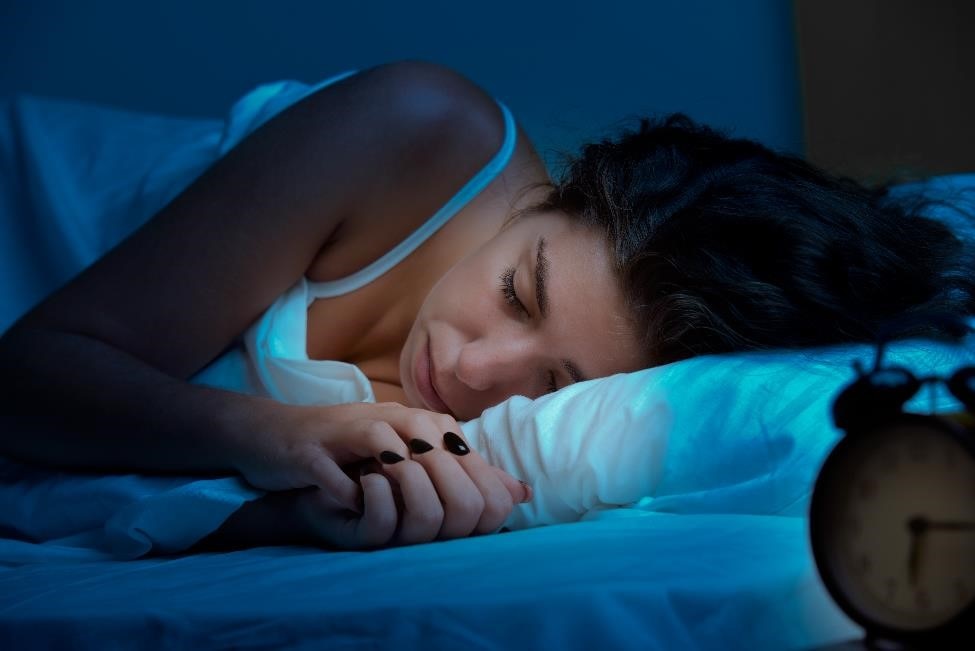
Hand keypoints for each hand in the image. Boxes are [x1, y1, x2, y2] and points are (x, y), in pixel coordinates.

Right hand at [230, 401, 531, 548]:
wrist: (275, 436)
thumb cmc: (349, 453)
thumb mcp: (409, 459)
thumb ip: (462, 474)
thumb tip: (519, 492)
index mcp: (416, 421)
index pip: (461, 450)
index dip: (473, 488)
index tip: (477, 523)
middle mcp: (387, 417)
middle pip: (432, 444)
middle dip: (446, 489)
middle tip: (450, 528)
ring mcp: (347, 428)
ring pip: (389, 447)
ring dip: (402, 483)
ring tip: (412, 516)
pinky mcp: (310, 448)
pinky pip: (335, 468)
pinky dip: (348, 490)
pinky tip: (355, 508)